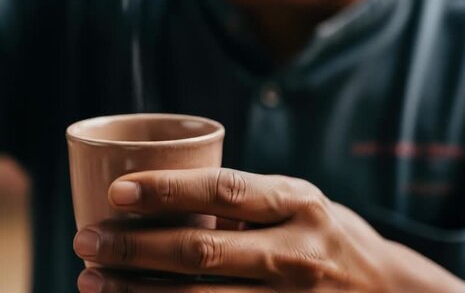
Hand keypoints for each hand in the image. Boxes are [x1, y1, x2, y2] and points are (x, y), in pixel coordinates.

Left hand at [73, 168, 464, 291]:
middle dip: (134, 247)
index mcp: (296, 203)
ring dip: (137, 291)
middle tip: (86, 240)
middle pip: (200, 250)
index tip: (116, 192)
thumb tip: (158, 194)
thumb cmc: (321, 233)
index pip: (223, 190)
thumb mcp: (295, 201)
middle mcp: (295, 252)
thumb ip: (241, 200)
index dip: (166, 190)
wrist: (386, 290)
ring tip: (90, 280)